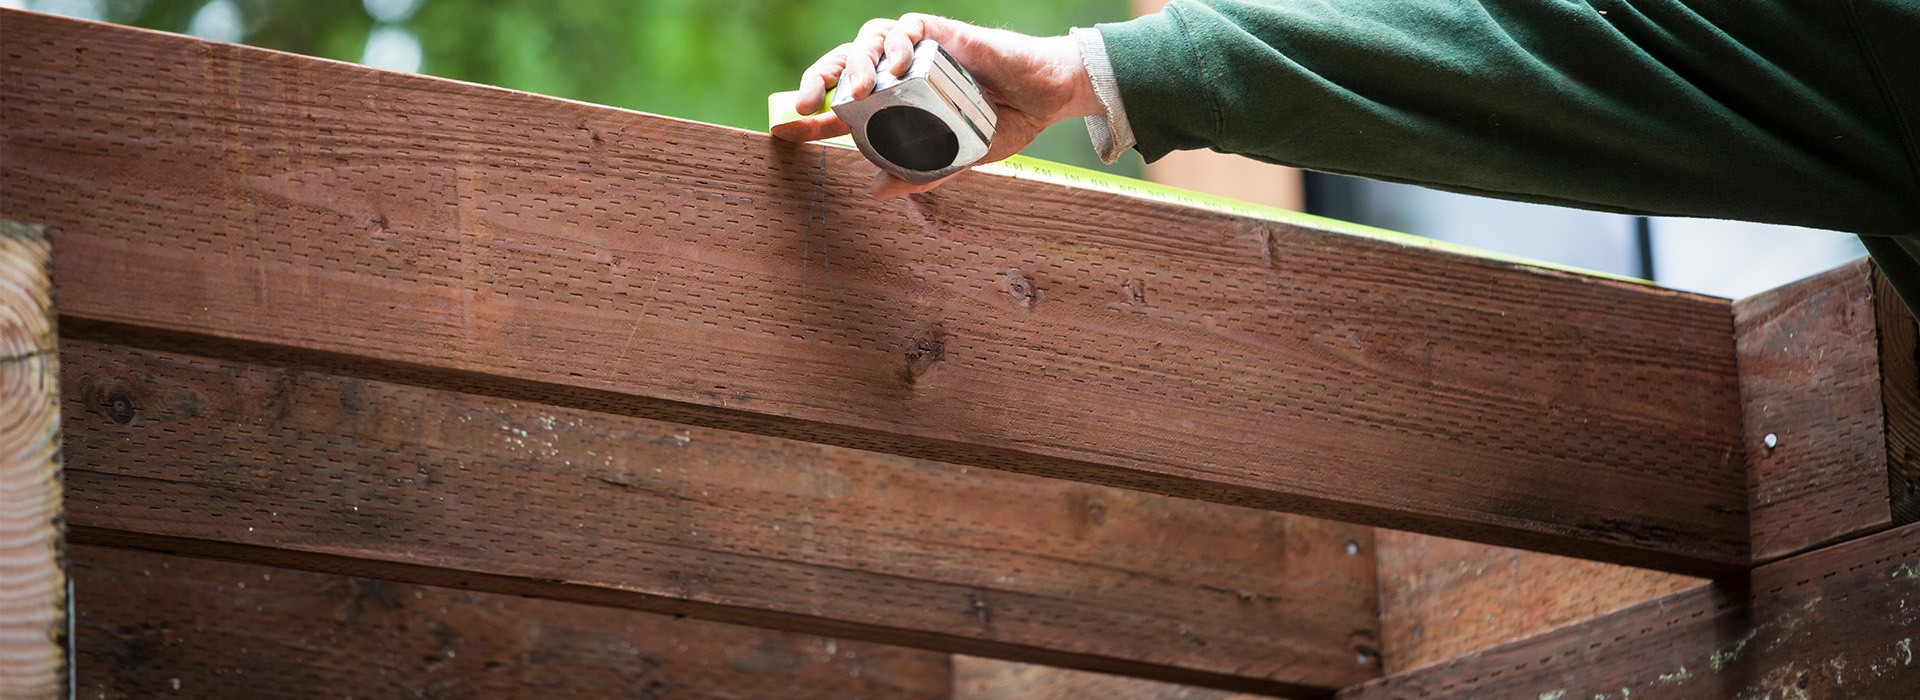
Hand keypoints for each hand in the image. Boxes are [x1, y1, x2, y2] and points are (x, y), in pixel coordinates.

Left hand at [771, 14, 1102, 198]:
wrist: (1045, 99)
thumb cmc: (1002, 124)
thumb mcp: (956, 157)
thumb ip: (920, 172)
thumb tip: (878, 190)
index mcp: (897, 102)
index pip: (843, 104)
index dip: (812, 115)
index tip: (787, 131)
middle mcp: (901, 72)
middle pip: (846, 64)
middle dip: (820, 80)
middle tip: (809, 106)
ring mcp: (919, 50)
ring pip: (869, 40)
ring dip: (856, 61)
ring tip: (858, 89)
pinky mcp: (941, 33)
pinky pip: (906, 25)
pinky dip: (896, 40)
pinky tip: (898, 61)